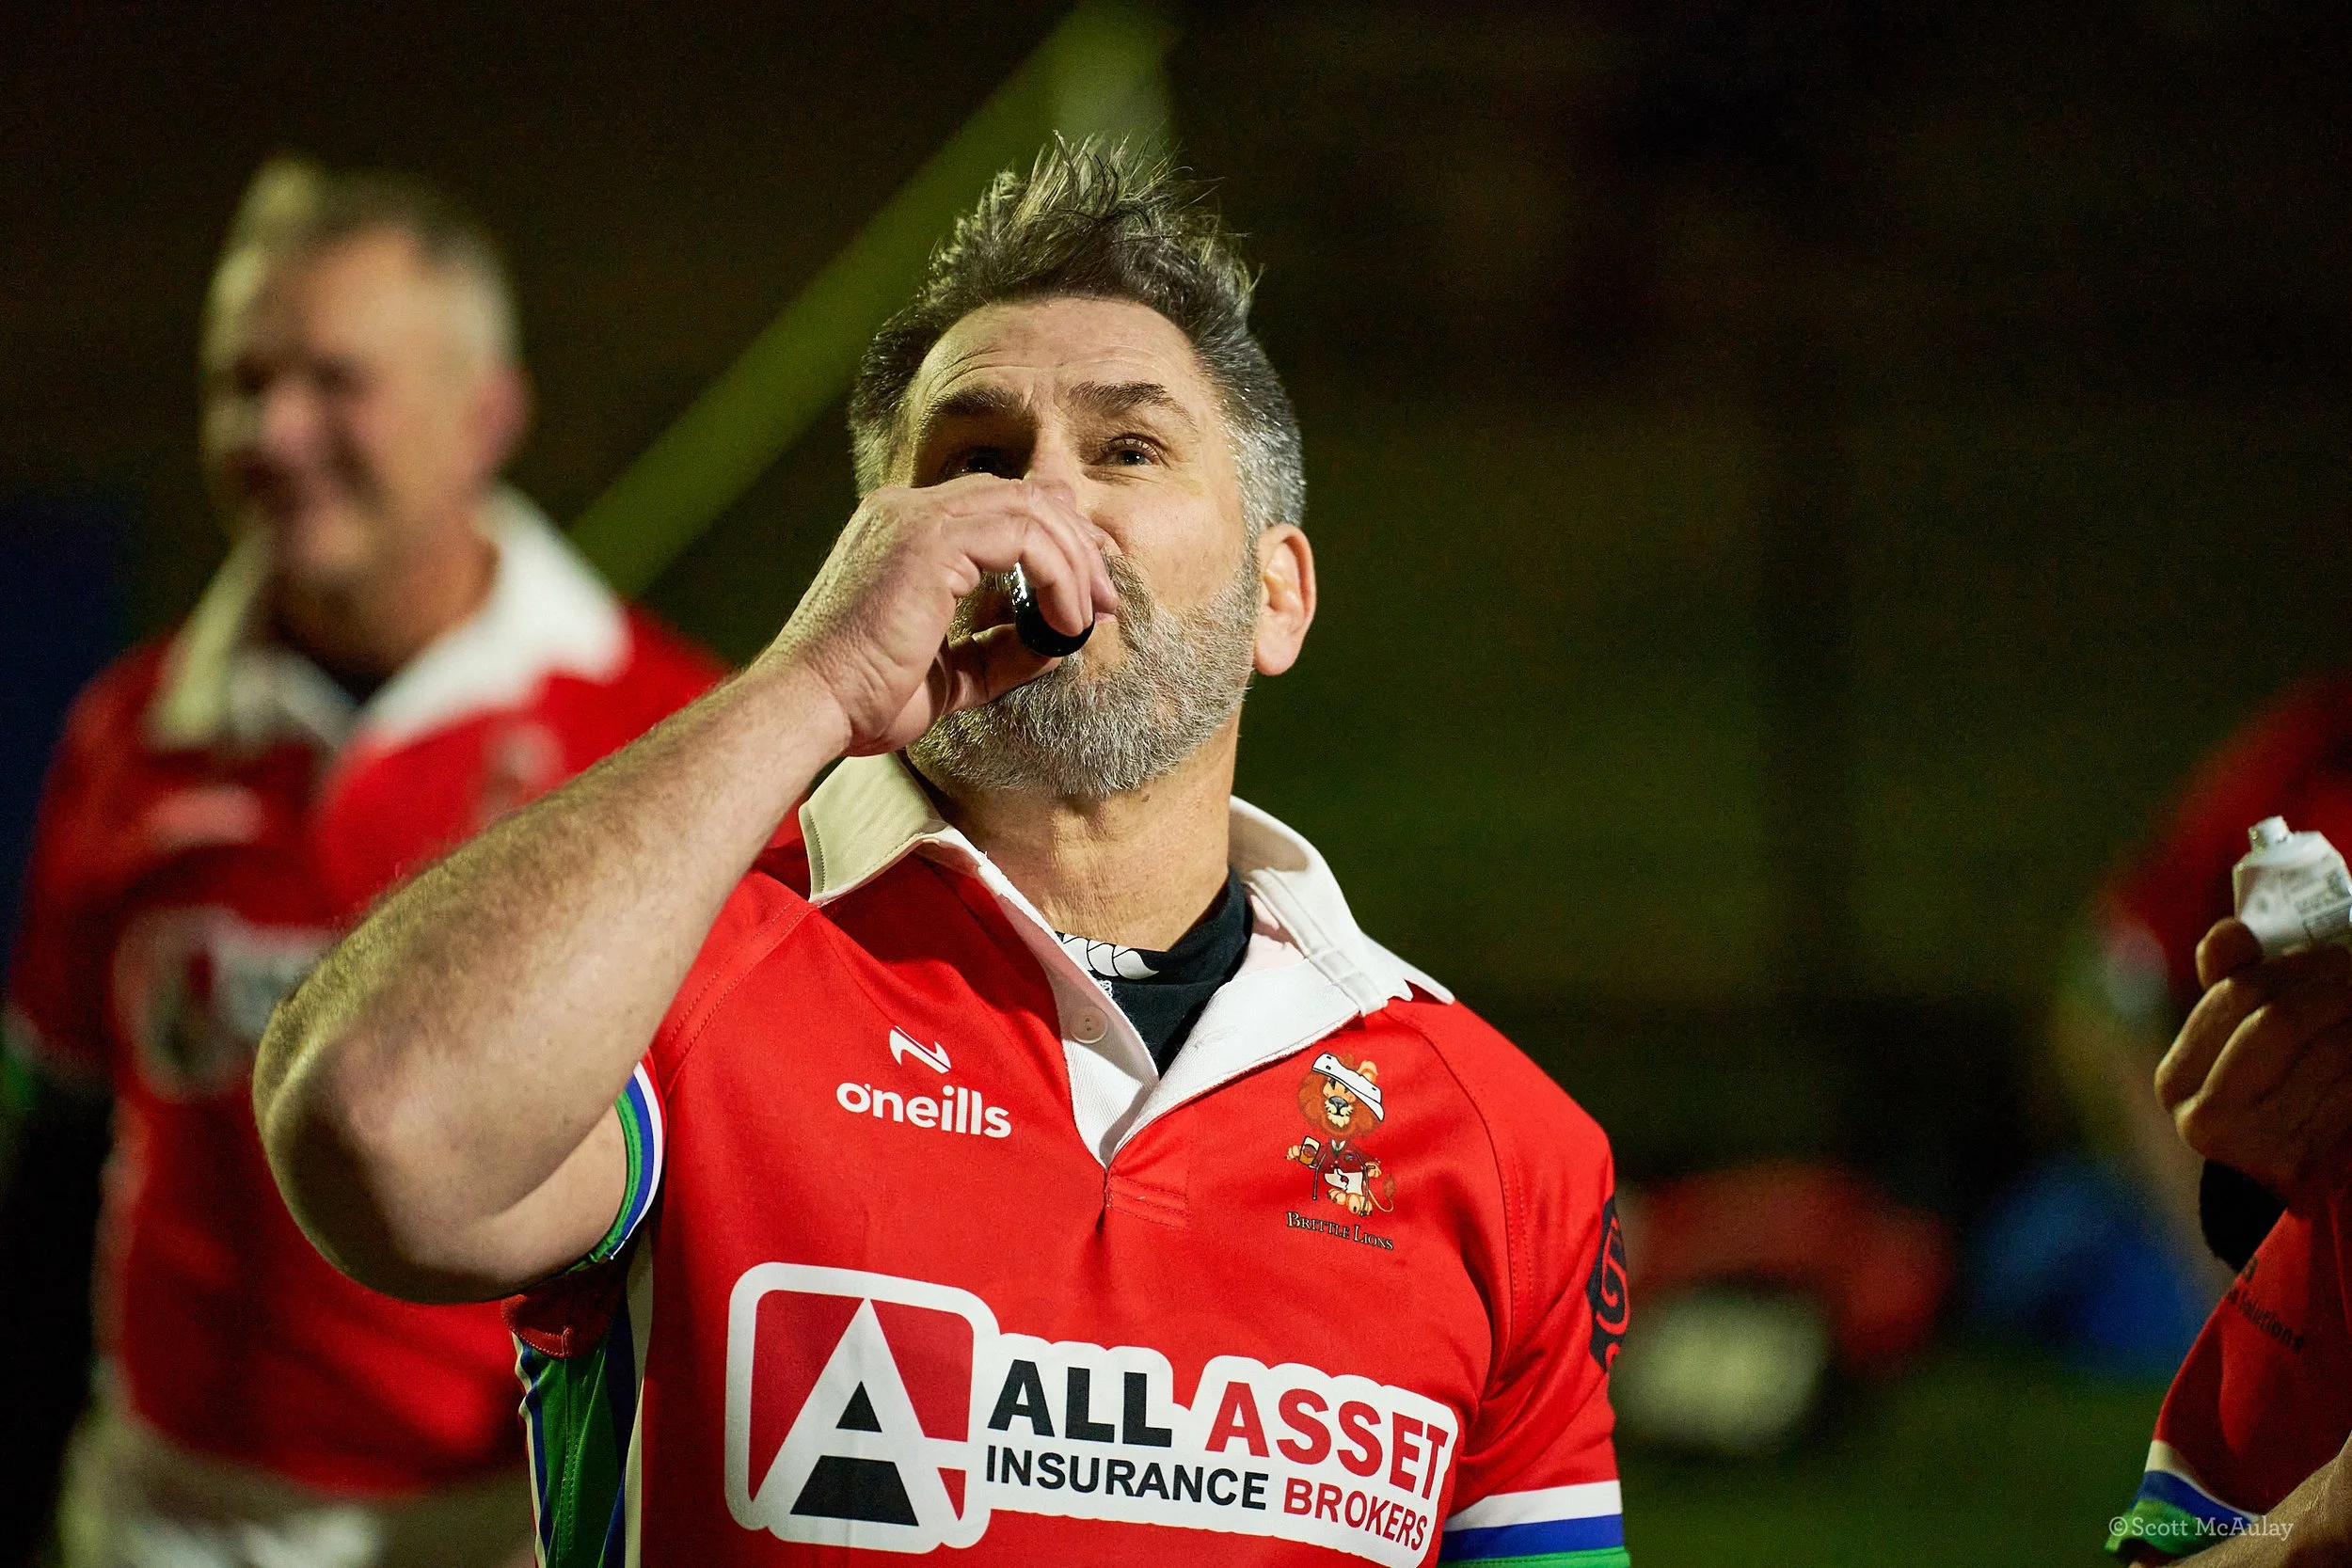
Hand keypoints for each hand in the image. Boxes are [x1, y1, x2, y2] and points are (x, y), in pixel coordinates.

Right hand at [760, 476, 1117, 755]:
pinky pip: (1024, 535)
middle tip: (1107, 598)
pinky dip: (1058, 573)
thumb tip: (1057, 640)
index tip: (1085, 592)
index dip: (1054, 540)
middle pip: (1022, 495)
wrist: (810, 706)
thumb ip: (999, 650)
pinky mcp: (929, 539)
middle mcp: (907, 510)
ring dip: (1075, 558)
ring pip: (1031, 507)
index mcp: (903, 531)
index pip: (998, 507)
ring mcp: (916, 518)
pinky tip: (1065, 618)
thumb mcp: (949, 673)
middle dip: (1077, 543)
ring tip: (1093, 612)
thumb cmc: (863, 698)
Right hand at [2154, 918, 2351, 1200]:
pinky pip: (2349, 1094)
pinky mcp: (2297, 1166)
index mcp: (2176, 1076)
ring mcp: (2244, 1147)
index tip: (2342, 958)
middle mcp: (2195, 1115)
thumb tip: (2229, 932)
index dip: (2299, 966)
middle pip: (2277, 1020)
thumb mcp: (2247, 1042)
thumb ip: (2234, 982)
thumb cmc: (2281, 1099)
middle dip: (2335, 992)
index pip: (2237, 992)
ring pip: (2325, 1053)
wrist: (2307, 1189)